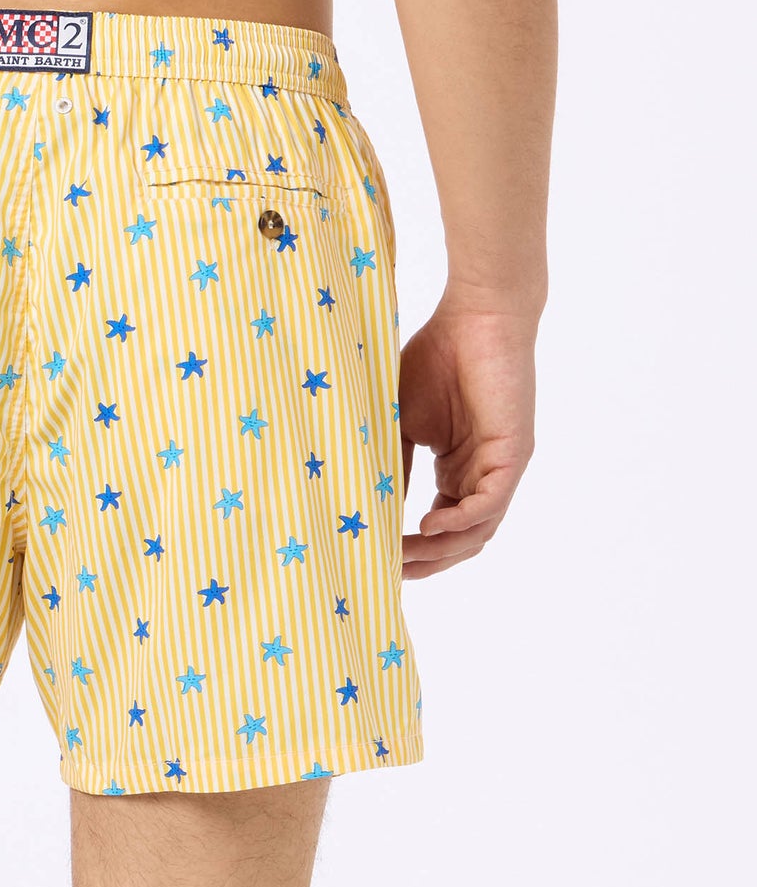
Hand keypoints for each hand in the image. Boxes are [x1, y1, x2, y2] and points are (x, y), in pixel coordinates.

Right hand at [397, 296, 537, 579]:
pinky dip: (460, 521)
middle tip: (385, 572)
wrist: (476, 315)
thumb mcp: (402, 418)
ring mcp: (500, 468)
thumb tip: (372, 505)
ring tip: (401, 556)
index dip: (412, 549)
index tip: (376, 560)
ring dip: (439, 550)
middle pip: (460, 540)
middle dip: (424, 561)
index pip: (441, 527)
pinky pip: (489, 503)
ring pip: (475, 531)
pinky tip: (427, 527)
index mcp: (459, 469)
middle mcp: (483, 476)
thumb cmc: (438, 357)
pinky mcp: (513, 455)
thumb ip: (394, 461)